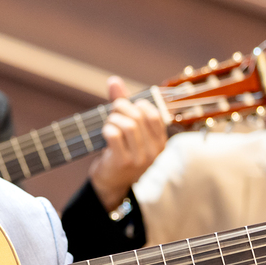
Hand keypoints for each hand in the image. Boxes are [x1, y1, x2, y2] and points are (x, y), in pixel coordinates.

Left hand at [89, 76, 166, 210]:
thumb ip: (123, 104)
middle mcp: (154, 151)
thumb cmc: (120, 152)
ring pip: (127, 125)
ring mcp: (140, 158)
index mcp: (160, 142)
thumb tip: (113, 80)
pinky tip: (105, 134)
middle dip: (120, 108)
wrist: (110, 184)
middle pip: (138, 116)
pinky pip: (114, 135)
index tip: (126, 107)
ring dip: (112, 119)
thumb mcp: (127, 130)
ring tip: (108, 124)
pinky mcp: (123, 162)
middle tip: (112, 112)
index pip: (154, 113)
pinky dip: (107, 129)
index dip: (136, 104)